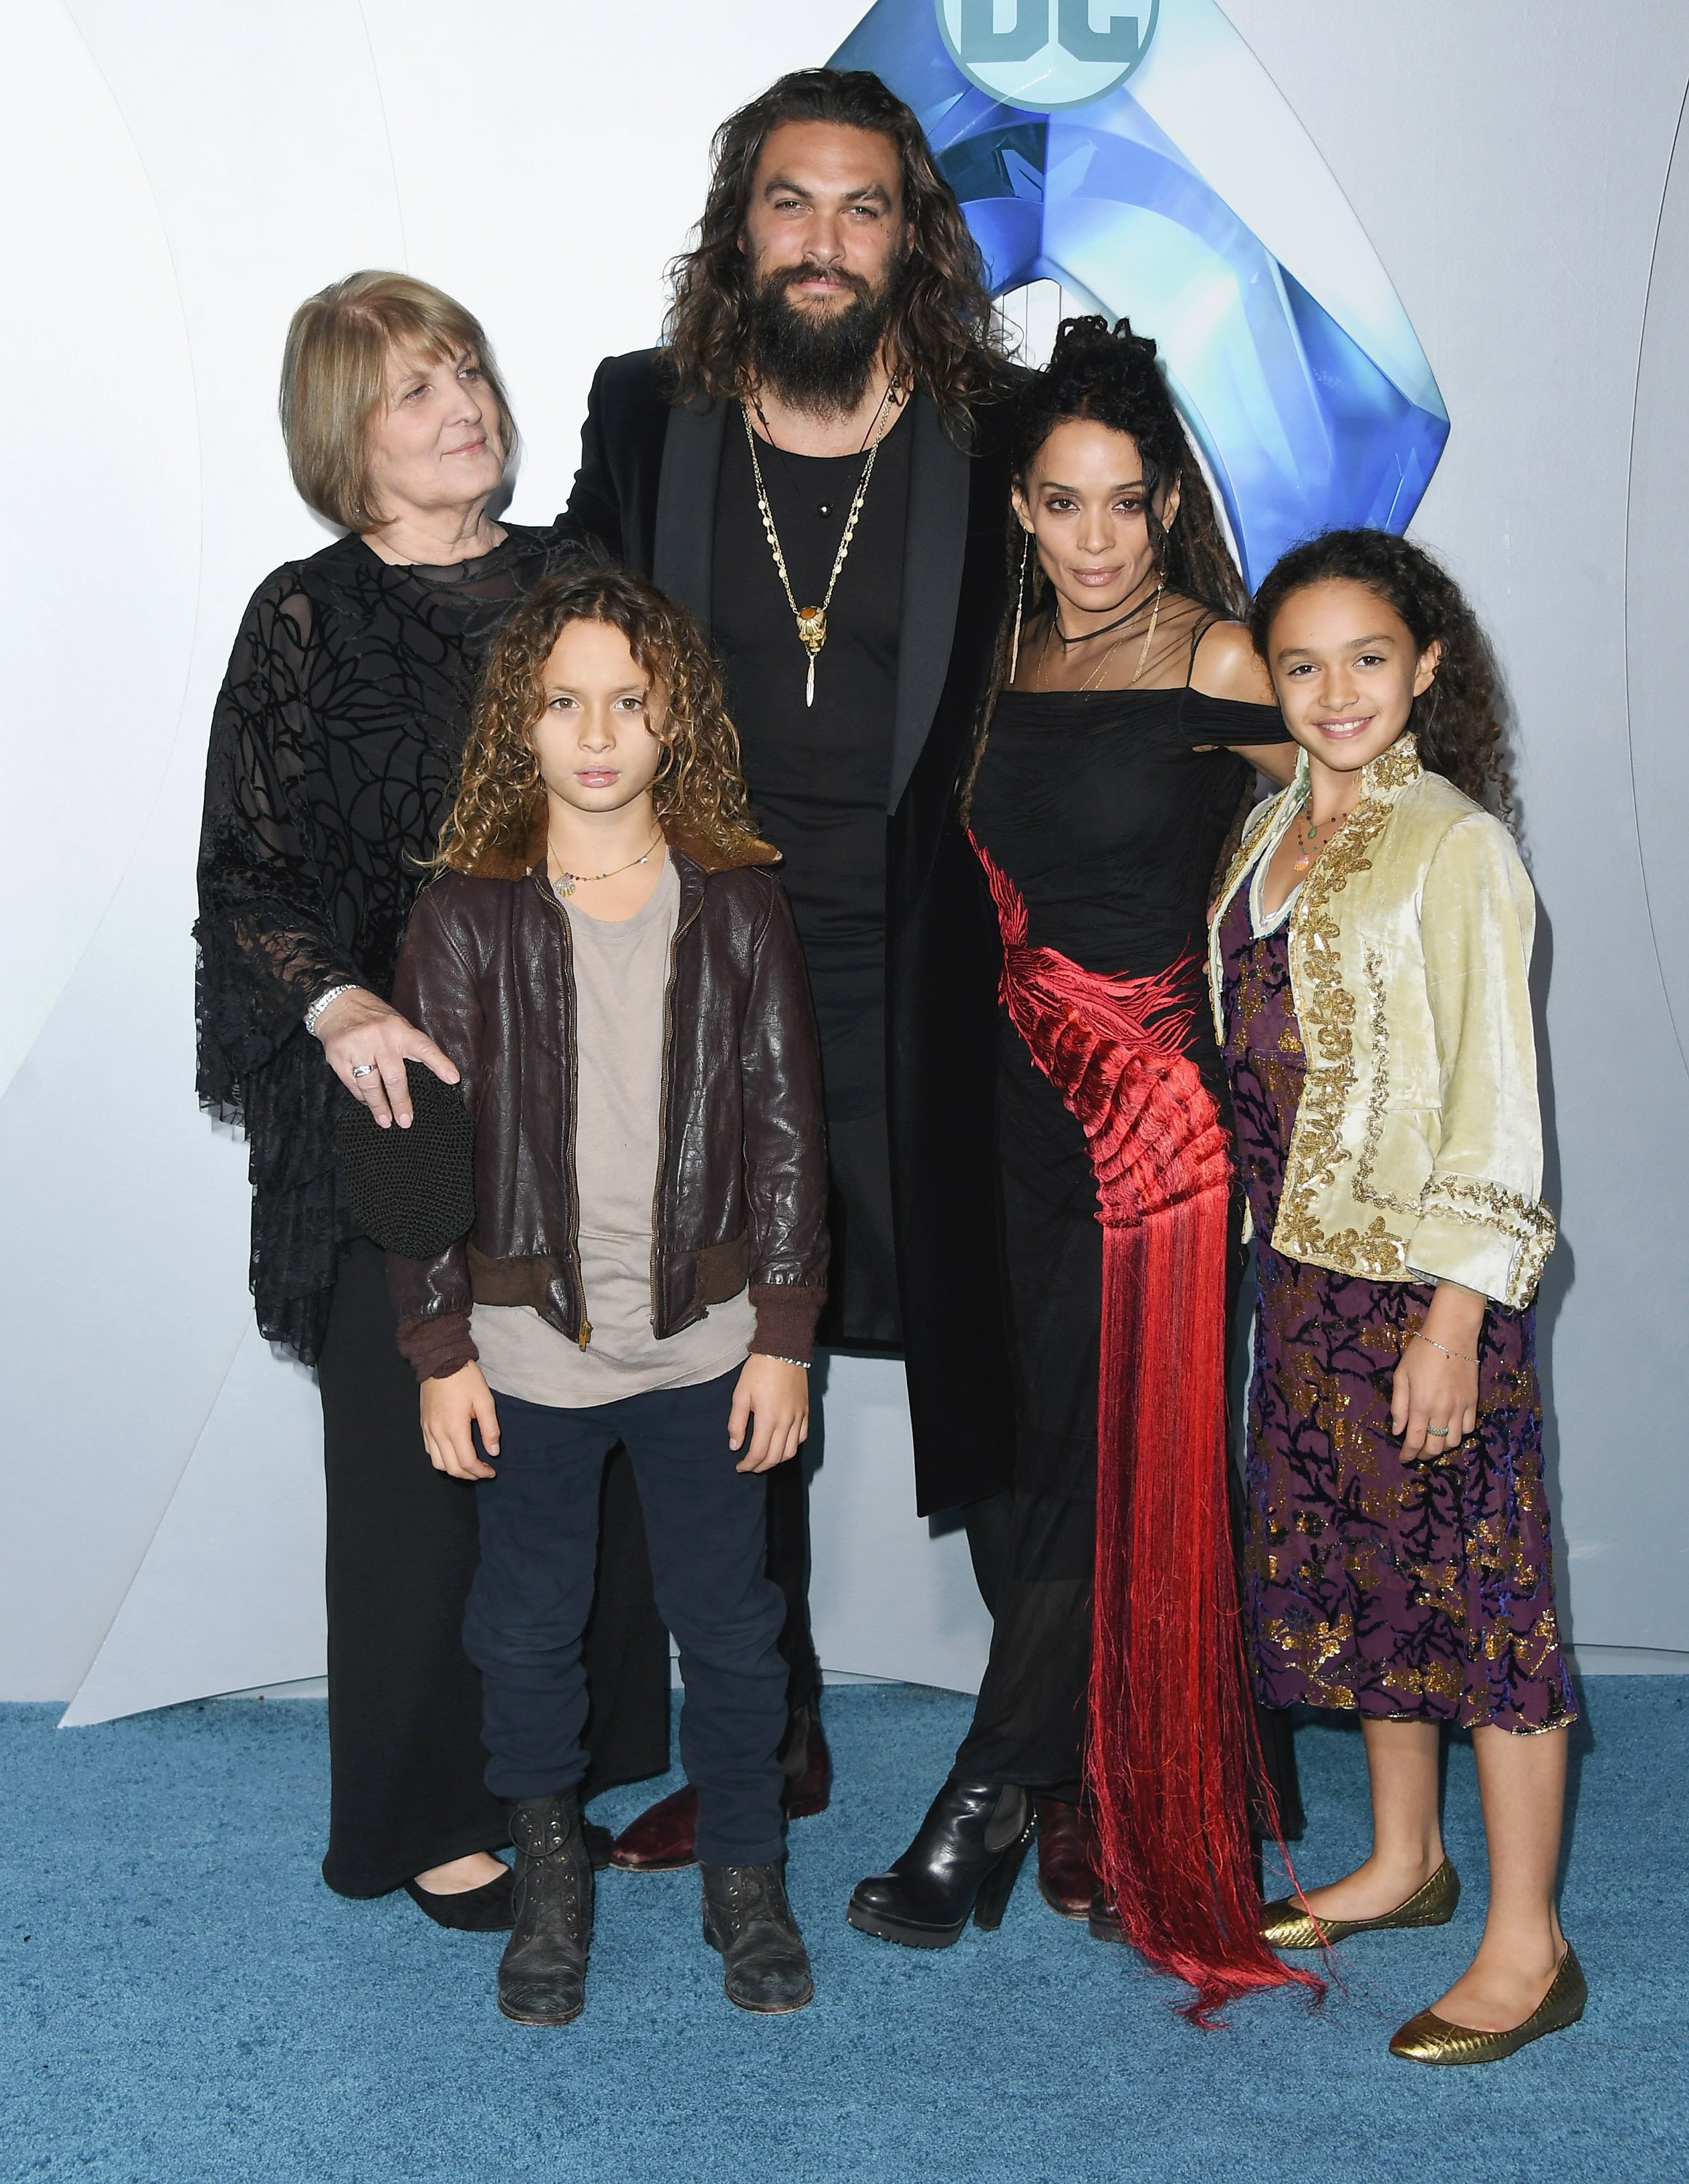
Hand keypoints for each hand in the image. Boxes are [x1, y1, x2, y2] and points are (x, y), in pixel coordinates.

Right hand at [313, 987, 457, 1127]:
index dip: (440, 1064)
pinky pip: (353, 1084)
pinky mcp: (338, 1057)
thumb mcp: (397, 1025)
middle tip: (405, 1121)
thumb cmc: (374, 1019)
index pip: (424, 1048)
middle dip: (401, 1102)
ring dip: (379, 1107)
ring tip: (385, 1121)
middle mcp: (380, 1038)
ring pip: (371, 1086)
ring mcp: (358, 1047)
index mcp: (400, 1030)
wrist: (337, 1004)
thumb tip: (429, 1075)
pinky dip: (362, 1096)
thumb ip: (409, 1046)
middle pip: (394, 1078)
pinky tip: (368, 1102)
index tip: (453, 1078)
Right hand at [420, 1362, 499, 1480]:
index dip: (481, 1471)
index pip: (467, 1462)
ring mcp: (427, 1429)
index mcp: (454, 1428)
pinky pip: (430, 1450)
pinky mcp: (423, 1424)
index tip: (492, 1471)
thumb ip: (490, 1429)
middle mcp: (437, 1432)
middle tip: (483, 1471)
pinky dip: (442, 1458)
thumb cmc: (465, 1378)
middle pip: (451, 1468)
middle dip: (469, 1475)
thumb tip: (493, 1451)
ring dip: (454, 1469)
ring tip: (470, 1465)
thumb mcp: (485, 1400)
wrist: (440, 1360)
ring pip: (437, 1463)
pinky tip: (455, 1452)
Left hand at [728, 1355, 808, 1473]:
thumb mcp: (740, 1395)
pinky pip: (802, 1437)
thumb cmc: (759, 1370)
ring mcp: (799, 1417)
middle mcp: (786, 1421)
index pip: (759, 1453)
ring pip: (791, 1451)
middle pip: (775, 1457)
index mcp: (768, 1418)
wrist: (783, 1350)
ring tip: (764, 1459)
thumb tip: (735, 1445)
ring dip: (777, 1460)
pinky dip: (792, 1447)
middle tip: (749, 1466)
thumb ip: (736, 1423)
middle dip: (760, 1467)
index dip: (748, 1464)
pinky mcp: (806, 1411)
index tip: (739, 1466)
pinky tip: (781, 1445)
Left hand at [1391, 1284, 1482, 1457]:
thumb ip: (1399, 1406)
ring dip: (1442, 1446)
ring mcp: (1460, 1407)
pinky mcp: (1473, 1402)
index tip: (1404, 1459)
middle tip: (1417, 1452)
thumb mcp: (1401, 1375)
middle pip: (1435, 1447)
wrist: (1452, 1334)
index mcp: (1421, 1405)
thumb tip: (1397, 1431)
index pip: (1414, 1441)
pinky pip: (1468, 1428)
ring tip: (1433, 1441)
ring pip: (1453, 1442)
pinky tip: (1450, 1428)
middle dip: (1424, 1454)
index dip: (1408, 1454)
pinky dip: (1458, 1434)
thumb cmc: (1421, 1352)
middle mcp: (1442, 1411)